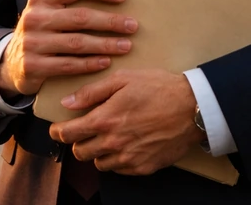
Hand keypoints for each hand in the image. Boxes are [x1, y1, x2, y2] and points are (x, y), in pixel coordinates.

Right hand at [0, 0, 137, 97]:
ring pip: (76, 43)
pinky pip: (67, 65)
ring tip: (127, 45)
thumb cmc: (42, 29)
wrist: (12, 62)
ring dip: (105, 44)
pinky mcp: (32, 66)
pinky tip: (107, 62)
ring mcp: (32, 42)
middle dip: (110, 21)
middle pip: (80, 17)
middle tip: (133, 26)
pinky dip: (89, 64)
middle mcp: (34, 17)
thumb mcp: (49, 6)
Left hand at [49, 69, 202, 175]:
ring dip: (97, 152)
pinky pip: (118, 170)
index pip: (68, 134)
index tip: (57, 128)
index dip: (58, 132)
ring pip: (98, 163)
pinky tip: (124, 144)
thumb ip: (92, 92)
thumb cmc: (158, 88)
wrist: (192, 108)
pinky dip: (116, 160)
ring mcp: (128, 158)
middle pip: (80, 152)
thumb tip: (68, 103)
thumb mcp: (122, 79)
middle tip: (85, 130)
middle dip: (78, 141)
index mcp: (105, 119)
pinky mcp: (143, 168)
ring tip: (107, 136)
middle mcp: (113, 143)